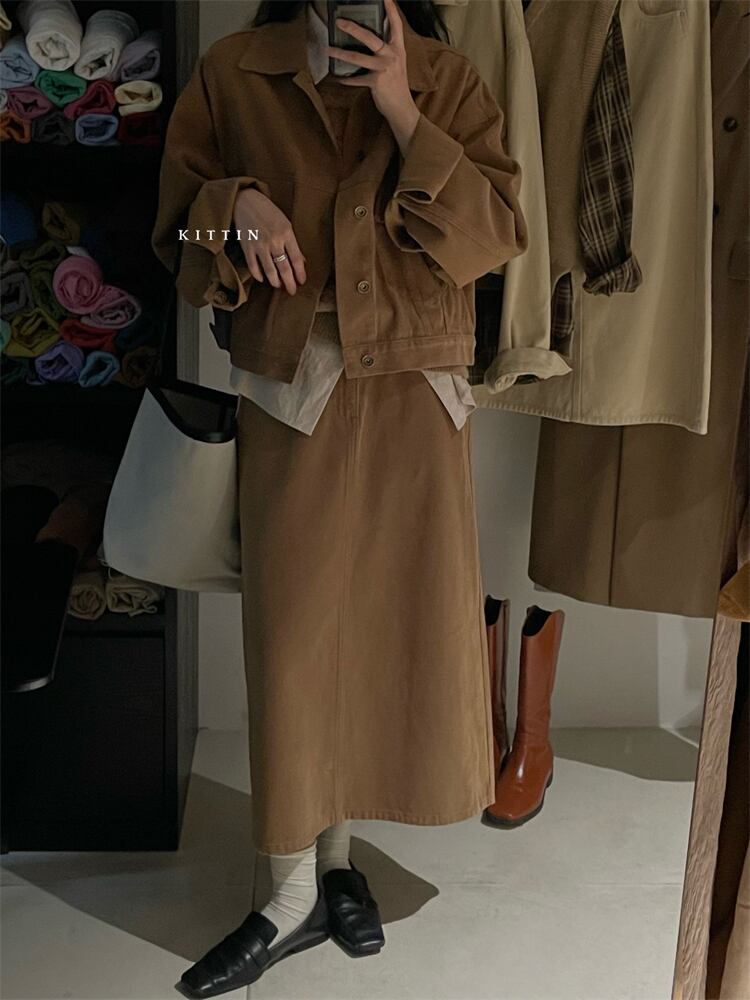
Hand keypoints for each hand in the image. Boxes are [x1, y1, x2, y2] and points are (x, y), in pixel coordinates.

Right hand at [233, 188, 305, 293]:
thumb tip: (301, 261)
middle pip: (284, 268)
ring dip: (275, 281)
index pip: (296, 259)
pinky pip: (253, 267)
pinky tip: (262, 279)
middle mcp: (274, 240)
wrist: (245, 201)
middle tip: (292, 291)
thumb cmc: (268, 212)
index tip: (302, 282)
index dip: (300, 273)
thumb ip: (292, 243)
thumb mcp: (285, 223)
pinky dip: (258, 275)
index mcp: (286, 233)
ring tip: (278, 285)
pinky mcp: (247, 247)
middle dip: (290, 283)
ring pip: (270, 271)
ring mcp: (260, 245)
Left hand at [327, 0, 419, 153]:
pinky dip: (346, 79)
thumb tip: (371, 41)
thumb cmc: (397, 85)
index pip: (396, 25)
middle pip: (369, 37)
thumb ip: (387, 51)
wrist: (402, 107)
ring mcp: (383, 68)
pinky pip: (356, 79)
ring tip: (328, 49)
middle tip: (339, 22)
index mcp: (398, 49)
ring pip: (358, 58)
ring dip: (340, 54)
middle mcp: (391, 56)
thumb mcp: (396, 64)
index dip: (391, 10)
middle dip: (353, 28)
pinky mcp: (376, 82)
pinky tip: (338, 77)